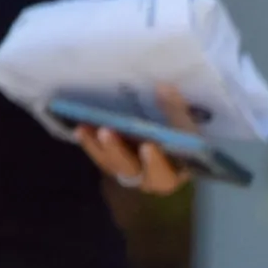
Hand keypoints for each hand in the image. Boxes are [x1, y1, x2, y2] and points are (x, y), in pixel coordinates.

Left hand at [75, 84, 196, 196]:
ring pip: (111, 164)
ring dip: (97, 146)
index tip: (148, 145)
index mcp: (173, 175)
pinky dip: (89, 143)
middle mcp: (148, 180)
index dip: (155, 162)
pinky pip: (100, 157)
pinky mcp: (114, 164)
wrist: (174, 144)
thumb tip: (162, 87)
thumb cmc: (185, 139)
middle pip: (131, 170)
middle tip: (106, 131)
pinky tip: (81, 128)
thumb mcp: (186, 127)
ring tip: (85, 128)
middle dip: (116, 150)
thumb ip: (177, 111)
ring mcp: (128, 172)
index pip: (164, 174)